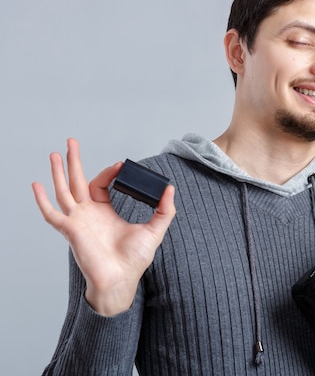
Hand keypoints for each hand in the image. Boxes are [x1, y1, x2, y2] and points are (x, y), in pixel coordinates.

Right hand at [32, 138, 175, 315]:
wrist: (122, 279)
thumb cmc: (134, 260)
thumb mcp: (155, 230)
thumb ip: (164, 210)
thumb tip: (170, 189)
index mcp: (105, 212)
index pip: (100, 184)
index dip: (108, 172)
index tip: (121, 165)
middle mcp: (89, 214)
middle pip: (77, 181)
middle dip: (74, 161)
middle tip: (71, 141)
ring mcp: (78, 221)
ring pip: (64, 191)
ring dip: (58, 172)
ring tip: (55, 153)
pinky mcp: (71, 230)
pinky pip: (52, 214)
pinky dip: (42, 200)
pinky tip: (36, 185)